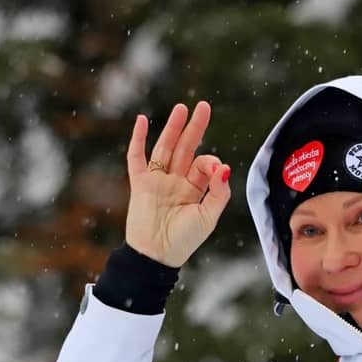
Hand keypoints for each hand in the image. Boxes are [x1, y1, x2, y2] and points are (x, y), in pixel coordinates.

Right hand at [125, 102, 230, 267]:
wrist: (156, 255)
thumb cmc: (184, 241)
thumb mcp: (209, 217)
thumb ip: (219, 192)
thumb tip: (224, 167)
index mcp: (193, 190)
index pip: (203, 166)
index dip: (210, 162)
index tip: (215, 169)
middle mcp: (175, 182)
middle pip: (186, 149)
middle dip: (194, 128)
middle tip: (203, 106)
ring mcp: (157, 181)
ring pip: (165, 148)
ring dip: (173, 128)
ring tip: (181, 108)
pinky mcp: (140, 184)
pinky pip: (137, 158)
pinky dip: (138, 139)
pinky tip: (142, 120)